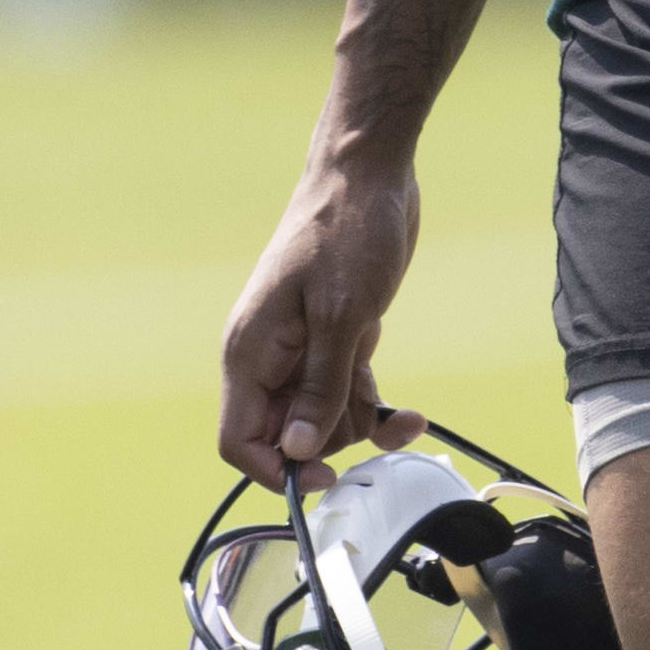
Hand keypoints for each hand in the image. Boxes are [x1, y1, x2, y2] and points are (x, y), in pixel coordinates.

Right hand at [217, 146, 427, 490]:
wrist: (368, 175)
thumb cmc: (345, 231)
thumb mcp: (340, 316)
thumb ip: (320, 388)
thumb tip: (300, 451)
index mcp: (250, 353)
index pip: (239, 441)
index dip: (276, 469)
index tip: (325, 474)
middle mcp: (269, 359)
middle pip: (287, 437)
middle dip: (332, 438)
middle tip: (369, 414)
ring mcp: (301, 351)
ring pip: (322, 420)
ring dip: (361, 421)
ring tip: (396, 402)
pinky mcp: (333, 341)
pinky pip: (347, 396)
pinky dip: (376, 407)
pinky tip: (410, 412)